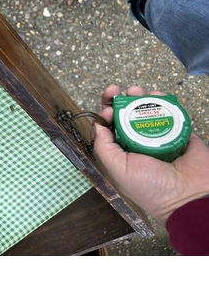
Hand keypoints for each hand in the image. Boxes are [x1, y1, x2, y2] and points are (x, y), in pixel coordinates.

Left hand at [93, 84, 208, 224]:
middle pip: (127, 114)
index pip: (110, 128)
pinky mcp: (180, 130)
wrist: (190, 196)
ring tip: (137, 91)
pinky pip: (170, 111)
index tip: (107, 109)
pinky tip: (158, 95)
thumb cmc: (153, 189)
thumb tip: (96, 125)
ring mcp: (160, 135)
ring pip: (147, 109)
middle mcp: (140, 142)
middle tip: (118, 91)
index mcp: (123, 152)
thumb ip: (104, 147)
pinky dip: (163, 100)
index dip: (106, 114)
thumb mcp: (118, 169)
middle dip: (121, 100)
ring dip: (140, 97)